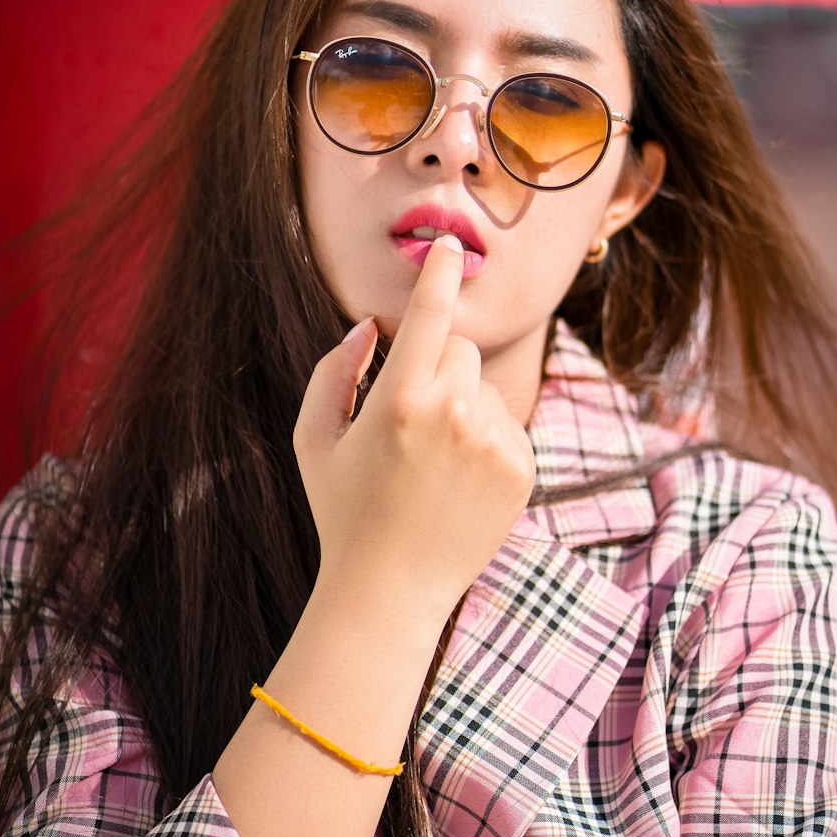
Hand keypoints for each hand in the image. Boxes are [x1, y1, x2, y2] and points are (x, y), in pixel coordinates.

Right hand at [293, 236, 535, 635]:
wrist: (391, 591)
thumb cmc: (344, 510)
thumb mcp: (314, 439)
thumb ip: (334, 370)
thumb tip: (371, 325)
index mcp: (399, 400)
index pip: (432, 314)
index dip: (441, 272)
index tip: (449, 245)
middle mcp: (454, 415)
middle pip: (460, 349)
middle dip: (438, 365)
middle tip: (409, 415)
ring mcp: (495, 443)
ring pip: (486, 388)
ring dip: (462, 405)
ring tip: (432, 461)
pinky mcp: (522, 469)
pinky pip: (507, 424)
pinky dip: (485, 439)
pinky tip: (456, 480)